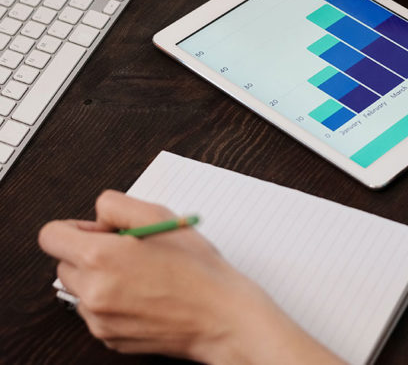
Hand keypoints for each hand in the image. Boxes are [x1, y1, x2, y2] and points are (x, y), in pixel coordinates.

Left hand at [39, 190, 343, 364]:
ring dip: (99, 277)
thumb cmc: (196, 267)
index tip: (98, 230)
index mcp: (101, 257)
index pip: (51, 236)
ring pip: (79, 289)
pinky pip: (95, 311)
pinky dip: (112, 300)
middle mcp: (93, 292)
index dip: (74, 227)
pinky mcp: (108, 338)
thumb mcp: (161, 216)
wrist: (220, 316)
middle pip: (63, 263)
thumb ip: (118, 205)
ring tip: (140, 272)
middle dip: (88, 252)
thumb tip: (97, 215)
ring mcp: (99, 320)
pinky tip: (144, 293)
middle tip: (127, 248)